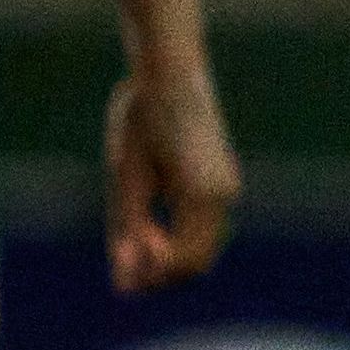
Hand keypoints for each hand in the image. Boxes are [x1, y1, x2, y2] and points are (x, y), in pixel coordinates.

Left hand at [102, 58, 237, 290]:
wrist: (170, 71)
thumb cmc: (140, 118)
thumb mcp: (126, 176)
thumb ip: (129, 226)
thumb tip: (125, 275)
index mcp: (201, 195)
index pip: (184, 260)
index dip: (153, 276)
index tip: (122, 277)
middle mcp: (223, 195)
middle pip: (199, 260)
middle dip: (163, 273)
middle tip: (124, 271)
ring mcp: (227, 186)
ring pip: (204, 245)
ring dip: (171, 256)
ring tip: (133, 248)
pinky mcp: (221, 177)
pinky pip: (205, 224)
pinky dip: (180, 237)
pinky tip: (151, 227)